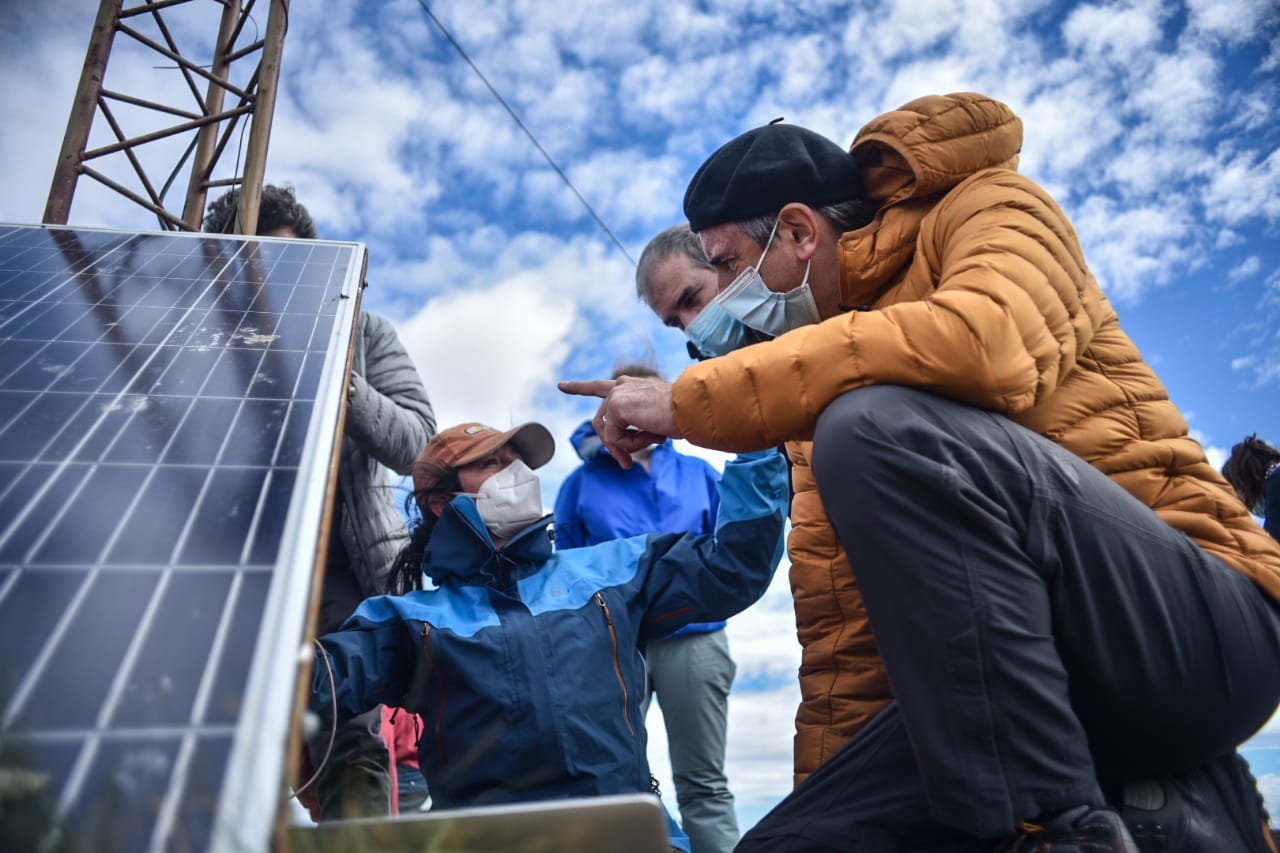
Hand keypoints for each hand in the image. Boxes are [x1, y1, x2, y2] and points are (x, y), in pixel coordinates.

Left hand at [557, 375, 682, 468]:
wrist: (692, 408)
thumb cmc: (683, 416)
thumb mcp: (656, 422)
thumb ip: (636, 428)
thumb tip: (620, 449)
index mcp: (633, 385)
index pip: (601, 386)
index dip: (580, 387)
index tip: (561, 386)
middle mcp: (622, 386)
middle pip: (601, 423)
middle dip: (614, 447)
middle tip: (626, 465)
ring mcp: (616, 395)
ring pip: (610, 433)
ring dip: (631, 444)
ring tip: (654, 437)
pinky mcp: (616, 406)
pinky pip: (614, 439)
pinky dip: (632, 444)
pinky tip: (650, 433)